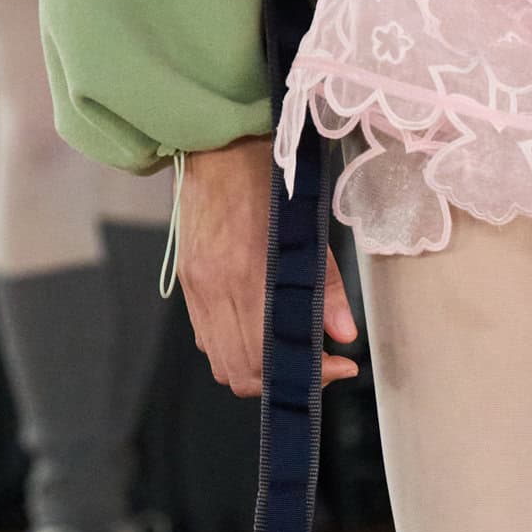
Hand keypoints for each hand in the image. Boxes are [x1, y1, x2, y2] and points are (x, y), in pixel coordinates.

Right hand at [177, 137, 357, 398]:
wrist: (220, 150)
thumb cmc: (269, 186)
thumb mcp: (310, 233)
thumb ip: (327, 289)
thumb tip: (344, 335)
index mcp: (247, 277)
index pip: (268, 359)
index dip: (307, 375)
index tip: (337, 367)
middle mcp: (215, 291)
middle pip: (241, 374)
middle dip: (281, 382)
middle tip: (316, 367)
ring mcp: (197, 289)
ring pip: (220, 363)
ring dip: (256, 372)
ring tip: (288, 356)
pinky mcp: (188, 283)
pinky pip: (207, 339)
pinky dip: (234, 351)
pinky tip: (259, 335)